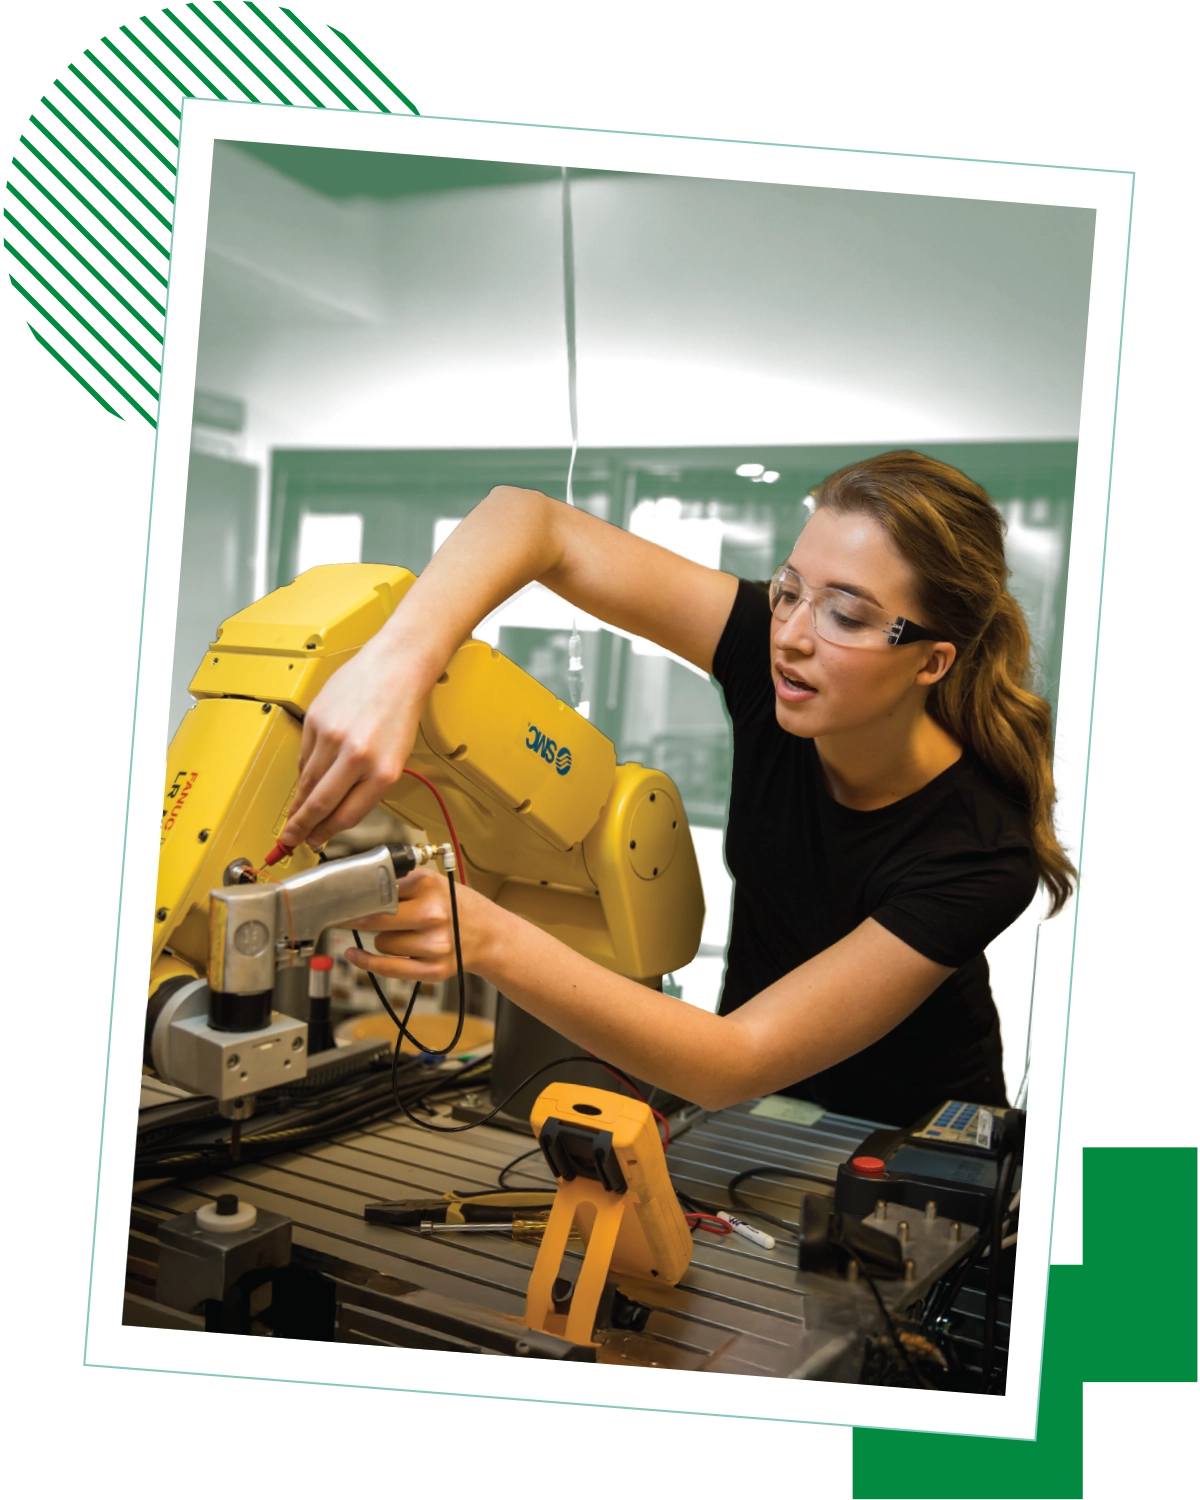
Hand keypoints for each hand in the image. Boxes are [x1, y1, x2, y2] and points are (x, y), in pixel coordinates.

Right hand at [281, 638, 426, 850]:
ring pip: (307, 782)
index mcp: (382, 771)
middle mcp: (356, 756)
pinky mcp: (315, 720)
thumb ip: (367, 786)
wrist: (395, 666)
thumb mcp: (396, 757)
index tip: (315, 841)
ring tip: (293, 816)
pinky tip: (305, 779)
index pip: (346, 816)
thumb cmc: (401, 710)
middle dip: (301, 827)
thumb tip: (335, 811)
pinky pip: (303, 757)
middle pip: (319, 804)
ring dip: (298, 803)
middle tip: (290, 840)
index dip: (326, 833)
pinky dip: (303, 771)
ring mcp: (332, 737)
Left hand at [343, 868, 492, 984]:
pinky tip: (356, 954)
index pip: (380, 890)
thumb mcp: (432, 883)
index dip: (356, 896)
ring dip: (383, 939)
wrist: (488, 934)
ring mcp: (434, 944)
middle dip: (359, 918)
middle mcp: (434, 914)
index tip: (340, 900)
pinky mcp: (433, 970)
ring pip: (381, 944)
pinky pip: (388, 968)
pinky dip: (367, 962)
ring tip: (403, 932)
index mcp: (430, 886)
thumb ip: (398, 883)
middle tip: (344, 916)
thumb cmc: (456, 906)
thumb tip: (355, 886)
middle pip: (377, 919)